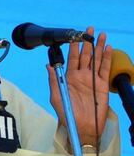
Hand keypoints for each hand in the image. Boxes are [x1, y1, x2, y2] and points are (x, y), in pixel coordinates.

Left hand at [47, 27, 111, 146]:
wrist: (82, 127)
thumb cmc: (67, 114)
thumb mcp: (56, 97)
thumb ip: (53, 80)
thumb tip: (48, 65)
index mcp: (68, 77)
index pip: (71, 58)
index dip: (73, 47)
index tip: (74, 36)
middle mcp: (80, 76)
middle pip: (84, 55)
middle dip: (86, 42)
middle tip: (89, 29)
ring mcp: (92, 79)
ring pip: (96, 59)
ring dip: (98, 47)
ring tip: (101, 35)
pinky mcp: (102, 84)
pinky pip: (105, 69)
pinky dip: (107, 58)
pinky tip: (107, 48)